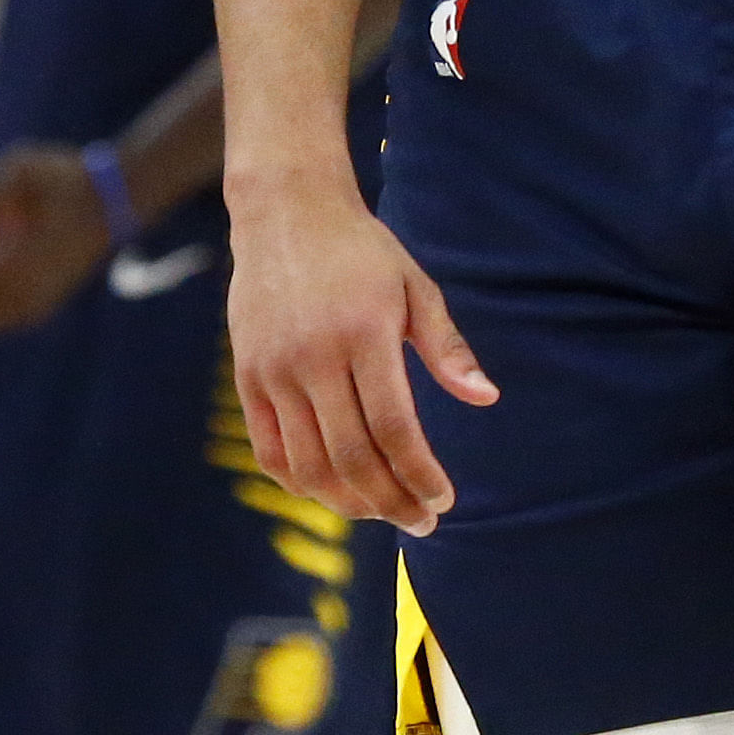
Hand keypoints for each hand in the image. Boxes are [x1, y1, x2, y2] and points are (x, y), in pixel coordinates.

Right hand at [226, 177, 489, 534]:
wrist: (285, 213)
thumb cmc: (362, 252)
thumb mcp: (415, 287)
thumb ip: (447, 348)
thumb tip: (486, 398)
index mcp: (364, 333)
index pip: (393, 427)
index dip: (419, 474)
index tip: (444, 499)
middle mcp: (313, 356)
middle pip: (352, 457)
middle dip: (391, 502)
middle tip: (422, 521)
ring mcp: (273, 370)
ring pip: (309, 464)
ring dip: (350, 502)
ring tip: (383, 512)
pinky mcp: (247, 378)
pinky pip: (270, 451)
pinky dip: (302, 482)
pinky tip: (334, 492)